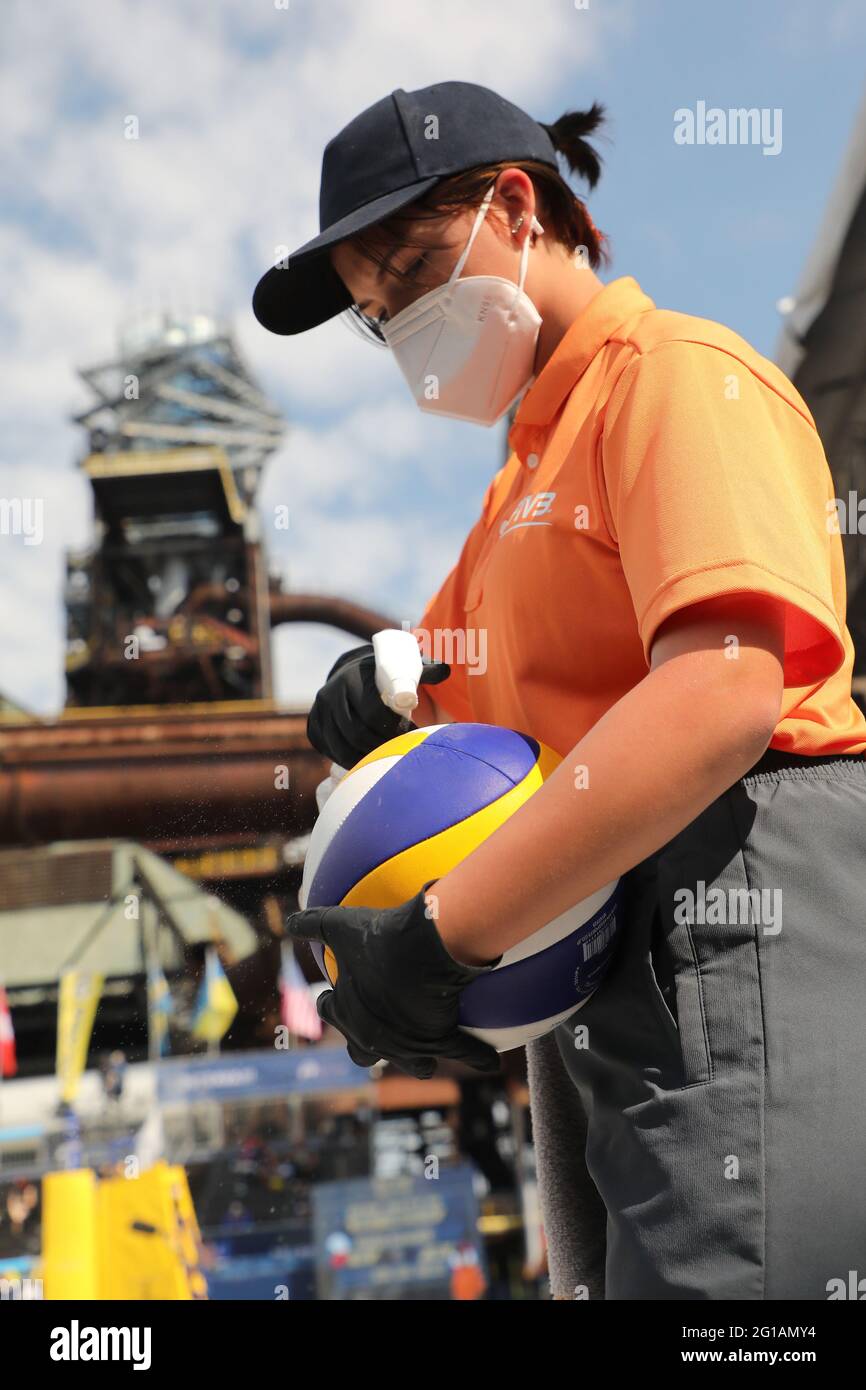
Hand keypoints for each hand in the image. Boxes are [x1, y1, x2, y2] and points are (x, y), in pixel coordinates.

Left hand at [286, 886, 501, 1079]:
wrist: (418, 951)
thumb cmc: (377, 939)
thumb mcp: (339, 925)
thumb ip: (311, 924)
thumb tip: (288, 920)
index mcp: (346, 1011)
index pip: (330, 1012)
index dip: (331, 1004)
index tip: (332, 994)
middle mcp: (373, 1036)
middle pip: (363, 1053)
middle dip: (365, 1045)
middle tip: (373, 1030)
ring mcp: (408, 1043)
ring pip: (413, 1065)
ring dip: (416, 1059)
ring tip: (423, 1054)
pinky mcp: (440, 1040)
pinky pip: (464, 1054)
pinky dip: (478, 1058)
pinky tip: (490, 1062)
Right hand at [306, 643, 449, 767]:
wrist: (351, 673)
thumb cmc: (384, 675)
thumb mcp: (403, 666)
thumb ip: (425, 670)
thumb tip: (447, 670)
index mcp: (353, 678)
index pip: (373, 712)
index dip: (394, 728)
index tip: (410, 734)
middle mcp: (331, 692)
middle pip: (357, 732)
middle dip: (381, 746)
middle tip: (400, 752)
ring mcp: (319, 710)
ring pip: (341, 745)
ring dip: (364, 759)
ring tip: (385, 760)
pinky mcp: (314, 725)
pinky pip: (328, 749)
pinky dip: (345, 760)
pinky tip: (363, 763)